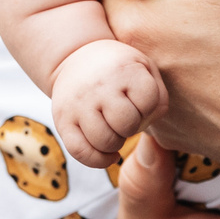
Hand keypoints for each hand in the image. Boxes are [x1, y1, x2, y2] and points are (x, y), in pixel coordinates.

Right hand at [50, 39, 166, 167]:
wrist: (74, 57)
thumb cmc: (119, 70)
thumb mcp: (144, 69)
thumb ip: (157, 98)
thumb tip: (143, 127)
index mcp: (123, 70)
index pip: (148, 102)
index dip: (148, 107)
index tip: (137, 100)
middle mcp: (98, 86)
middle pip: (126, 125)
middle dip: (131, 127)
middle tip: (124, 118)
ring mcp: (78, 105)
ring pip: (104, 142)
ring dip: (115, 143)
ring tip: (113, 130)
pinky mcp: (62, 121)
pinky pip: (81, 152)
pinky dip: (98, 161)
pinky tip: (108, 154)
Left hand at [99, 0, 219, 174]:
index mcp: (136, 25)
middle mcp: (132, 71)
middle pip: (125, 18)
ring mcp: (152, 109)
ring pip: (145, 57)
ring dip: (165, 40)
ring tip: (209, 29)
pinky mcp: (175, 135)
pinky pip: (164, 92)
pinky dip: (181, 78)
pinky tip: (218, 67)